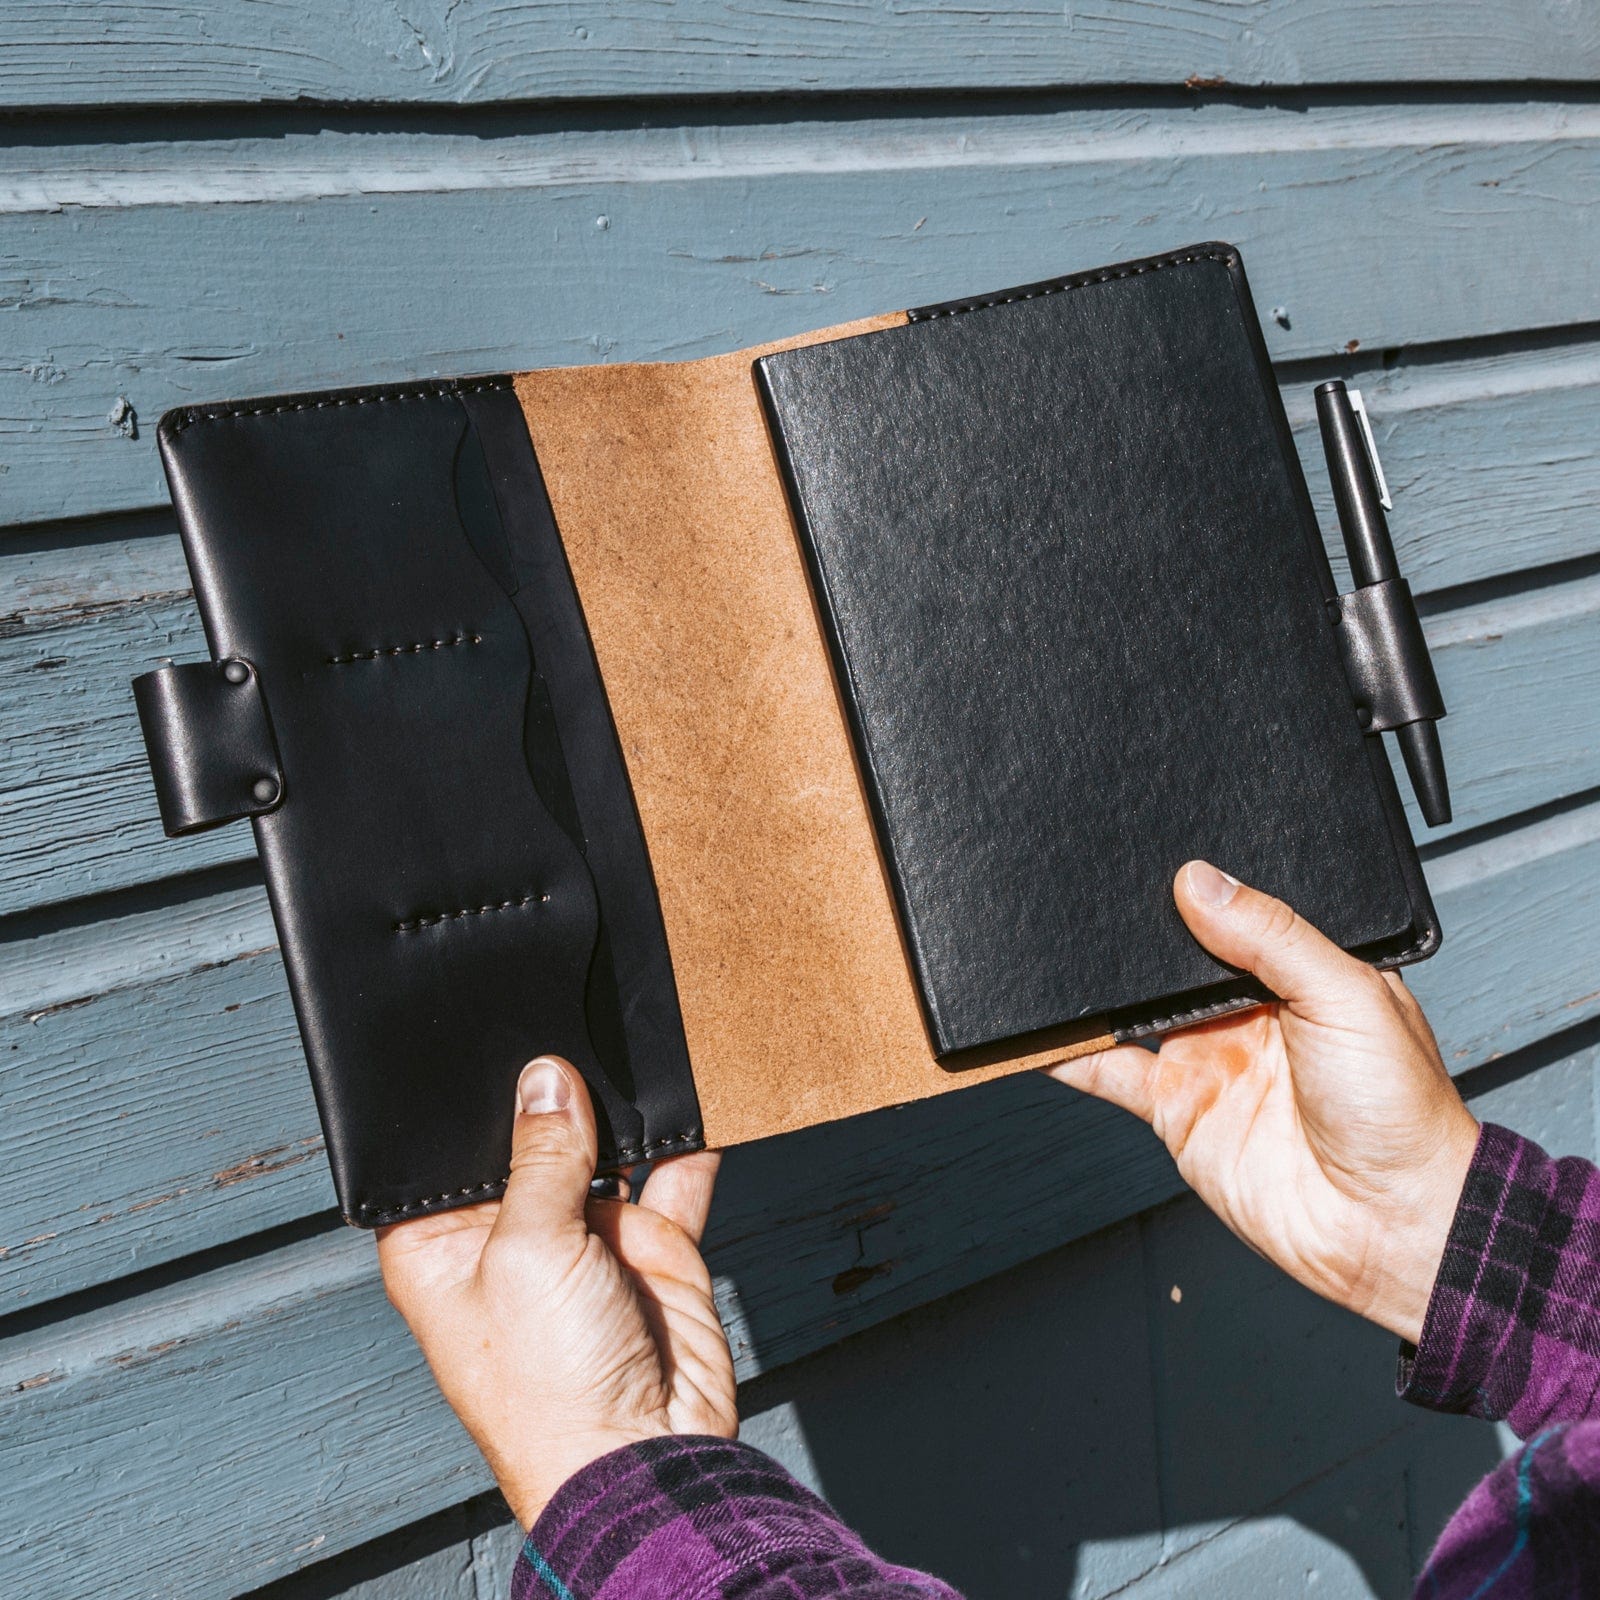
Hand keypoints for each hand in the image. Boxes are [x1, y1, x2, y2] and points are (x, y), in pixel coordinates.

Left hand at [376, 1056, 736, 1525]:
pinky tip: (694, 1101)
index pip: (443, 1156)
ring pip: (604, 1153)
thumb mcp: (525, 1251)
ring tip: (630, 1054)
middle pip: (530, 1144)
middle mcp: (514, 1239)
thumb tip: (547, 1080)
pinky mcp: (652, 1250)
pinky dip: (687, 1145)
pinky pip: (672, 1180)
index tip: (486, 1041)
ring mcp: (587, 1243)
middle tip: (573, 1033)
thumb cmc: (547, 1388)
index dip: (465, 1107)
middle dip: (555, 1099)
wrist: (644, 1454)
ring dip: (622, 1115)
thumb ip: (540, 1157)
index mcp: (446, 1246)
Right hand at [1050, 861, 1478, 1344]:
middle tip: (1097, 903)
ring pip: (1136, 1011)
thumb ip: (1273, 936)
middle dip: (1138, 937)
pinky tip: (1047, 1032)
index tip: (1156, 865)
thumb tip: (1202, 882)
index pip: (1235, 918)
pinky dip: (1072, 1054)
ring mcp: (1210, 1061)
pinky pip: (1111, 1073)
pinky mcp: (1179, 1110)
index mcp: (1300, 974)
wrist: (1388, 1224)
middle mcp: (1249, 1014)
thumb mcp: (1349, 996)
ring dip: (1100, 990)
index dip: (1199, 894)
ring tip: (1060, 954)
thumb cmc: (1402, 1114)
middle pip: (1176, 961)